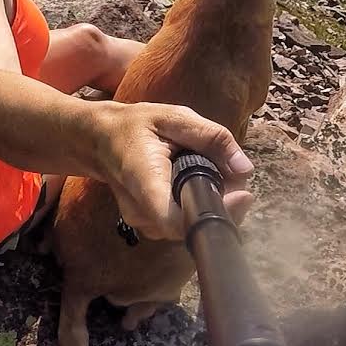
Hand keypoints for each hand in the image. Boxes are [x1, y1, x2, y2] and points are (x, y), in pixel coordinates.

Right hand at [98, 101, 254, 241]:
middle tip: (233, 173)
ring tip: (214, 172)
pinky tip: (200, 182)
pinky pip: (184, 224)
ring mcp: (144, 223)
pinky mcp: (151, 226)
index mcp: (144, 180)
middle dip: (223, 205)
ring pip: (191, 228)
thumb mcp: (175, 117)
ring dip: (212, 205)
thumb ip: (211, 138)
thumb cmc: (136, 125)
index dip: (213, 215)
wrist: (101, 140)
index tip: (241, 195)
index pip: (177, 220)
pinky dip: (199, 206)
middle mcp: (142, 211)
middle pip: (193, 227)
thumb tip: (245, 169)